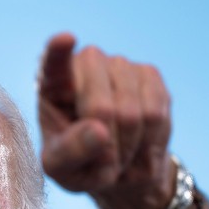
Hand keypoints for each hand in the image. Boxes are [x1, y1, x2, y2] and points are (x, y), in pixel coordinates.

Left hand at [38, 33, 174, 208]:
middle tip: (105, 164)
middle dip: (107, 145)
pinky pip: (156, 113)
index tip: (65, 40)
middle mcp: (85, 65)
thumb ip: (71, 153)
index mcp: (53, 86)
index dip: (58, 52)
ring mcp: (119, 65)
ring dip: (129, 146)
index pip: (53, 63)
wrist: (117, 164)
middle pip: (101, 107)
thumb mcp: (62, 169)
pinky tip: (139, 144)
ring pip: (133, 113)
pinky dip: (149, 140)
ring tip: (119, 155)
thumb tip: (98, 131)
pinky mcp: (149, 74)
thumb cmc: (78, 163)